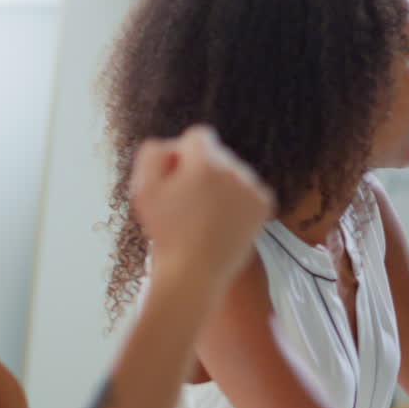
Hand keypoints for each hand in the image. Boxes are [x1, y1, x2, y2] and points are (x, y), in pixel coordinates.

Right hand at [131, 125, 274, 287]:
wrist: (195, 271)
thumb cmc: (165, 231)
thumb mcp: (143, 188)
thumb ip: (154, 153)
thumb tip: (175, 143)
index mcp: (205, 162)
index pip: (198, 136)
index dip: (182, 155)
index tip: (175, 178)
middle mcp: (235, 170)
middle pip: (217, 154)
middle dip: (201, 170)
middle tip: (187, 202)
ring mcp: (253, 187)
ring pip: (234, 172)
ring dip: (220, 186)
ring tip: (204, 215)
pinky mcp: (265, 204)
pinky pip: (248, 190)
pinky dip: (236, 201)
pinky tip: (222, 220)